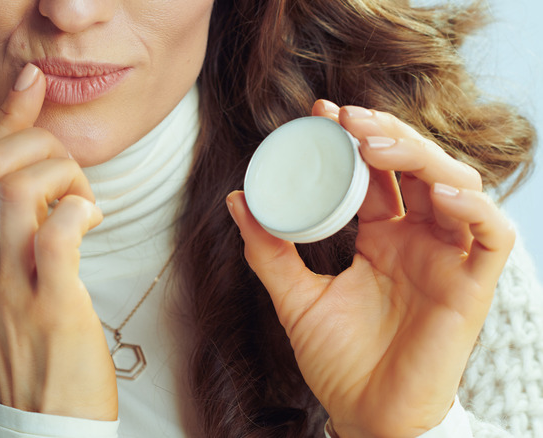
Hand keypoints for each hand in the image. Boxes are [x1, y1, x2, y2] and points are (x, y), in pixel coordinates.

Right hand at [0, 63, 117, 420]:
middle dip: (43, 147)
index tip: (32, 85)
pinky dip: (79, 211)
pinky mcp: (49, 304)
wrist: (44, 417)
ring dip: (64, 178)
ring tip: (86, 206)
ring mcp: (8, 284)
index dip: (8, 119)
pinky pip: (56, 234)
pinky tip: (93, 220)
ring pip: (18, 188)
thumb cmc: (35, 345)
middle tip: (75, 178)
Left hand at [227, 100, 514, 436]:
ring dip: (421, 156)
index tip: (321, 112)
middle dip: (385, 135)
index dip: (355, 138)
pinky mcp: (472, 286)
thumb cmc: (337, 361)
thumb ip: (269, 250)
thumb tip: (236, 199)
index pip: (376, 174)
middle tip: (345, 119)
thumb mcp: (295, 297)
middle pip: (416, 167)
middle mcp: (417, 240)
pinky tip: (437, 191)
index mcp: (382, 237)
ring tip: (375, 145)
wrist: (364, 416)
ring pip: (457, 186)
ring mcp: (447, 259)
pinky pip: (492, 234)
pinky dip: (472, 207)